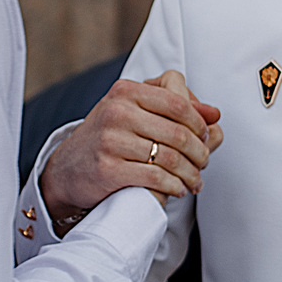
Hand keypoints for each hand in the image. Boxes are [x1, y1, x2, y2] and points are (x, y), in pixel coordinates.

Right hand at [42, 71, 223, 218]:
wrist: (66, 170)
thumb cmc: (108, 138)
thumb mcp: (134, 113)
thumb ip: (174, 109)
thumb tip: (215, 114)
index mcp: (126, 91)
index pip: (178, 104)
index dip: (199, 123)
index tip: (205, 137)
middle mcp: (116, 111)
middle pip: (179, 132)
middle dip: (199, 152)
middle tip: (204, 163)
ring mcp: (110, 140)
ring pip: (171, 158)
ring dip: (190, 174)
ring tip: (194, 181)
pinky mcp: (108, 169)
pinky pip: (156, 178)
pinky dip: (174, 186)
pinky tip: (178, 189)